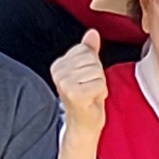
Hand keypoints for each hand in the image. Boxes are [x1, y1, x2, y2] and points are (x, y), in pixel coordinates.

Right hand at [48, 38, 108, 156]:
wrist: (82, 126)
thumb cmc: (85, 98)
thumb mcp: (88, 70)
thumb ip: (89, 50)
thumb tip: (92, 32)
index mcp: (58, 64)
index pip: (86, 50)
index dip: (92, 65)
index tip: (85, 79)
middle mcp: (58, 72)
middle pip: (92, 60)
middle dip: (97, 75)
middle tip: (89, 88)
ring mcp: (65, 83)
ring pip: (97, 71)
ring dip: (99, 84)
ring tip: (90, 94)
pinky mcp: (75, 94)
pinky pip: (99, 84)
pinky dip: (100, 93)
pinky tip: (91, 100)